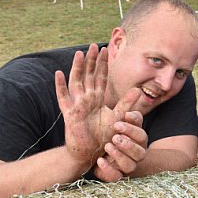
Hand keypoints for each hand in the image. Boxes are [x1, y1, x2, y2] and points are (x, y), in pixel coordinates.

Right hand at [55, 44, 115, 167]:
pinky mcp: (69, 113)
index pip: (101, 77)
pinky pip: (63, 97)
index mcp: (98, 98)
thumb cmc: (104, 136)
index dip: (103, 64)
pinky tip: (58, 73)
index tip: (105, 49)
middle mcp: (87, 99)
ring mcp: (77, 104)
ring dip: (78, 68)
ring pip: (76, 82)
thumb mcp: (118, 117)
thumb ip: (127, 103)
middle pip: (89, 75)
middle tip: (93, 45)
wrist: (91, 152)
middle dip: (91, 61)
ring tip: (79, 54)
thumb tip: (139, 89)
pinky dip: (60, 86)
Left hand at [93, 106, 146, 181]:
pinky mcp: (116, 175)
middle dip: (128, 142)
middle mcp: (136, 152)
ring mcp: (127, 165)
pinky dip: (108, 169)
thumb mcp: (114, 120)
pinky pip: (116, 176)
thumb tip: (137, 90)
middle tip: (115, 135)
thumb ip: (124, 107)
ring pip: (131, 164)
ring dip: (119, 154)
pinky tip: (100, 160)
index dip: (134, 125)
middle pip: (140, 149)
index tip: (124, 117)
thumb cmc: (106, 133)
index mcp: (136, 138)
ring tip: (108, 146)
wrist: (90, 153)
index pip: (140, 132)